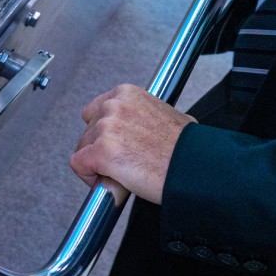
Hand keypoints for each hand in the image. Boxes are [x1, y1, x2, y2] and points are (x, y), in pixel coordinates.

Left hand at [70, 84, 195, 204]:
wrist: (197, 169)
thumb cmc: (188, 149)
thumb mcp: (166, 116)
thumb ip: (143, 116)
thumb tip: (138, 126)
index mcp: (127, 94)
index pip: (95, 111)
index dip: (103, 133)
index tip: (115, 145)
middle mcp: (114, 106)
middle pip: (88, 131)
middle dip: (101, 149)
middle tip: (125, 163)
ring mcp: (106, 128)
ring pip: (82, 148)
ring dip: (98, 164)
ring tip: (126, 172)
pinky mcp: (101, 151)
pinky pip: (79, 164)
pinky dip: (90, 176)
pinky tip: (113, 181)